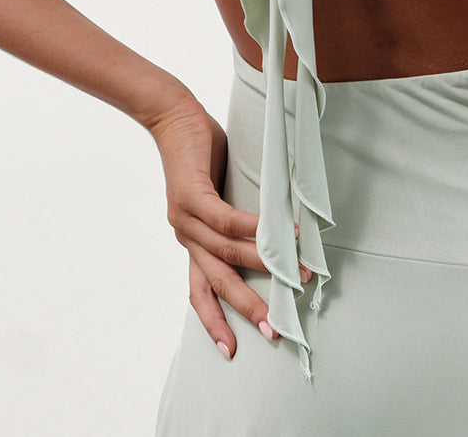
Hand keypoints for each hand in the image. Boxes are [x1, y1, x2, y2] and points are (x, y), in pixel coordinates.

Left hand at [151, 100, 287, 356]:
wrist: (172, 116)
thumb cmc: (200, 153)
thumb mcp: (218, 193)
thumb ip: (236, 218)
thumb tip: (273, 232)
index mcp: (191, 240)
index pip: (201, 290)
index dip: (214, 320)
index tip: (231, 350)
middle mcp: (185, 236)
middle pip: (216, 282)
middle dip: (246, 309)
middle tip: (273, 331)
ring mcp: (185, 218)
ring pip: (227, 252)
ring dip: (265, 265)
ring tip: (295, 274)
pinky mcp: (191, 195)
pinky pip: (226, 220)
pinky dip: (254, 229)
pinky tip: (277, 234)